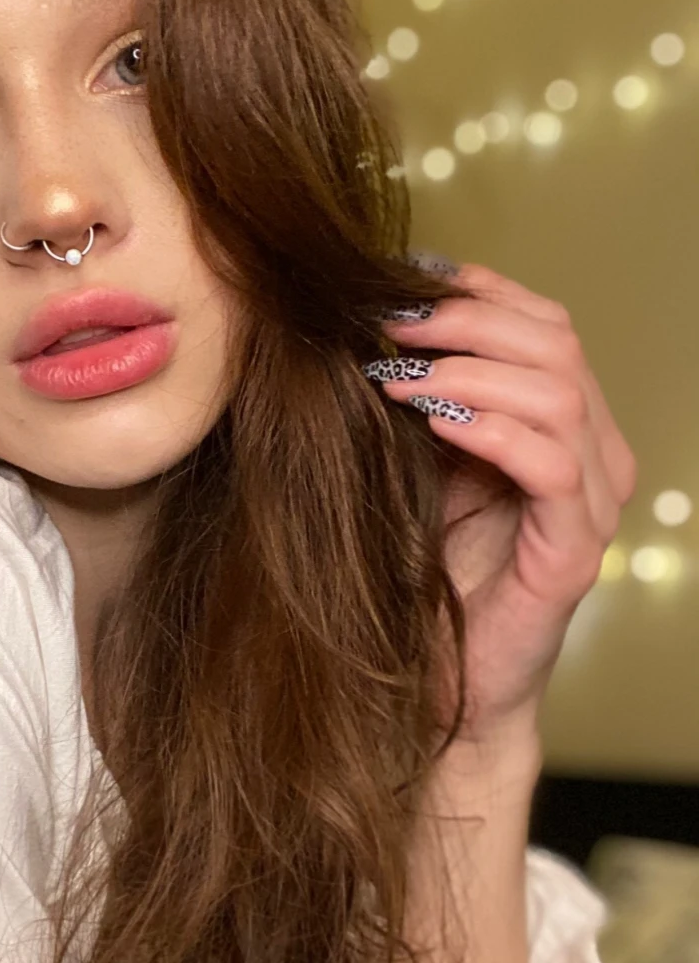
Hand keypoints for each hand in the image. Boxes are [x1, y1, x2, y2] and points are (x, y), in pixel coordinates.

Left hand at [369, 261, 636, 746]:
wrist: (440, 683)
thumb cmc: (424, 573)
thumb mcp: (419, 464)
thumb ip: (420, 398)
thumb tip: (369, 317)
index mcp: (564, 424)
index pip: (543, 322)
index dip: (477, 288)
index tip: (398, 278)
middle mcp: (593, 454)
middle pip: (555, 341)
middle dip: (464, 319)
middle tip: (385, 325)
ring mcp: (591, 503)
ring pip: (557, 392)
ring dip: (467, 369)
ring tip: (393, 375)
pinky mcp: (574, 552)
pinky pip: (552, 464)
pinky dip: (490, 429)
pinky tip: (432, 422)